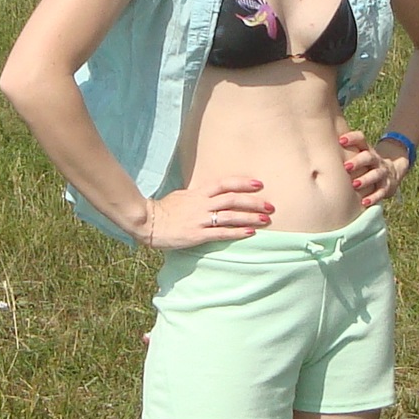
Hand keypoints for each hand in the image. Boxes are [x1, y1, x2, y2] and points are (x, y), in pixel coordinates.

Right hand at [139, 177, 271, 248]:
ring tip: (266, 220)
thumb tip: (212, 194)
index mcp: (198, 192)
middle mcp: (202, 204)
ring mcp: (200, 219)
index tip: (259, 184)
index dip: (243, 183)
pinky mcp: (197, 235)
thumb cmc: (164, 210)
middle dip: (253, 202)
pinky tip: (250, 232)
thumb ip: (198, 195)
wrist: (148, 222)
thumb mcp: (182, 195)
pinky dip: (237, 232)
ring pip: (230, 216)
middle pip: (232, 199)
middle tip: (270, 206)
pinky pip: (221, 233)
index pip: (225, 184)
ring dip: (250, 217)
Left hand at [341, 130, 408, 206]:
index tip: (340, 140)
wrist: (391, 173)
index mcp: (367, 149)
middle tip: (346, 167)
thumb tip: (314, 144)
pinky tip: (364, 202)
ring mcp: (382, 172)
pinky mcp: (387, 186)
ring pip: (376, 174)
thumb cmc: (365, 163)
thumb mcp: (358, 154)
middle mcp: (375, 159)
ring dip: (365, 179)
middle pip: (369, 157)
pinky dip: (373, 197)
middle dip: (358, 161)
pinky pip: (381, 191)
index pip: (361, 139)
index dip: (352, 138)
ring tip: (354, 184)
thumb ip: (342, 151)